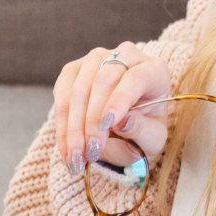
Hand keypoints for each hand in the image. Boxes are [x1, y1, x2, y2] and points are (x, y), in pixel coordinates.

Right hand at [53, 42, 172, 173]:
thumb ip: (142, 130)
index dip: (120, 99)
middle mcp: (126, 56)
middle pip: (103, 81)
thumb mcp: (151, 140)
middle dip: (92, 122)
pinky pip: (61, 97)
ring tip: (75, 159)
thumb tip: (122, 122)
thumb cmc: (141, 133)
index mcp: (153, 70)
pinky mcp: (72, 71)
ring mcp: (96, 60)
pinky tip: (66, 150)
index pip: (135, 77)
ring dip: (73, 129)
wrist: (122, 132)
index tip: (108, 124)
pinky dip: (62, 127)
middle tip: (90, 154)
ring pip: (78, 90)